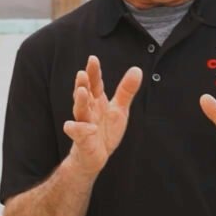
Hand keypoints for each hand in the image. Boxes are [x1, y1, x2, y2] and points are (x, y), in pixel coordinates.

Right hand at [63, 55, 144, 173]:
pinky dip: (79, 130)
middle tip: (82, 73)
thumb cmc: (105, 131)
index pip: (95, 83)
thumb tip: (137, 69)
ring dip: (80, 102)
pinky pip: (79, 134)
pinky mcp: (83, 140)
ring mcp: (84, 124)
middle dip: (83, 84)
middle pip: (84, 95)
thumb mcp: (119, 109)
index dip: (94, 72)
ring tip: (81, 92)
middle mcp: (88, 110)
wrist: (95, 157)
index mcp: (97, 101)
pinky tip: (82, 127)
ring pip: (80, 111)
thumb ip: (126, 90)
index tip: (93, 59)